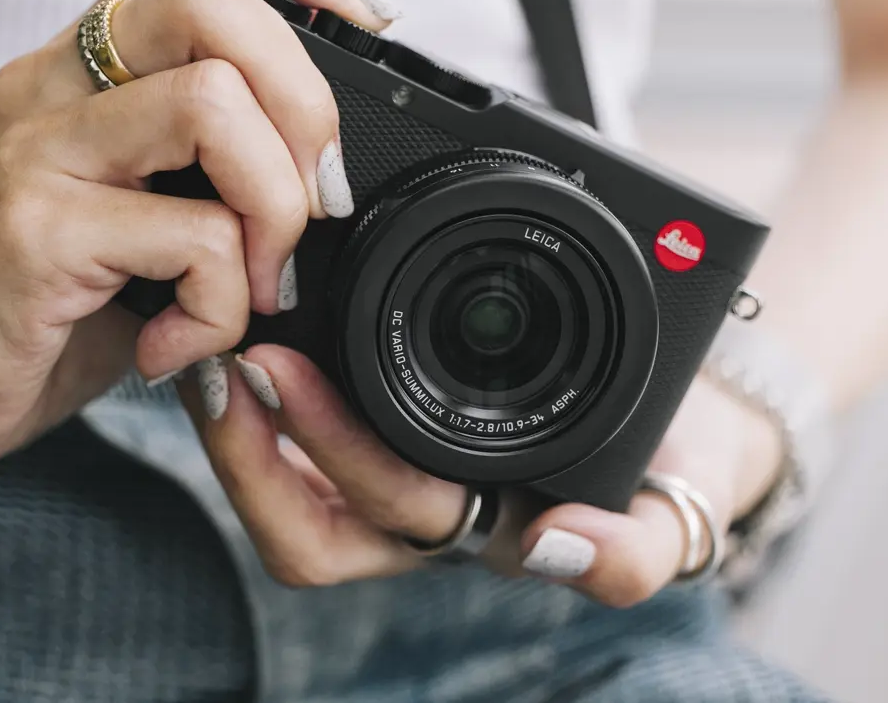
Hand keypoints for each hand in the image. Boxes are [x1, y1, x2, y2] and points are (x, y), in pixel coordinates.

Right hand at [0, 0, 403, 483]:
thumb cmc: (33, 302)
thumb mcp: (128, 211)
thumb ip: (206, 173)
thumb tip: (331, 176)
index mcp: (86, 66)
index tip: (362, 16)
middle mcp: (55, 84)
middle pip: (215, 2)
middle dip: (307, 104)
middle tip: (314, 204)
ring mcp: (37, 152)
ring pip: (211, 102)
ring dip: (276, 207)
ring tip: (257, 285)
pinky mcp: (31, 234)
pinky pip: (189, 236)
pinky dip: (221, 305)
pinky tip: (182, 345)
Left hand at [178, 345, 782, 605]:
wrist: (670, 440)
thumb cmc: (665, 465)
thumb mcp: (675, 508)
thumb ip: (636, 548)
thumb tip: (562, 549)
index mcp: (483, 533)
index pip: (384, 511)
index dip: (327, 448)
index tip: (280, 367)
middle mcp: (427, 523)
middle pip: (307, 525)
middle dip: (250, 449)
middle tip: (222, 355)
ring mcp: (399, 490)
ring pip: (288, 501)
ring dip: (239, 435)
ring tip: (213, 352)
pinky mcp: (384, 444)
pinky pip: (297, 454)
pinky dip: (258, 408)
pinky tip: (241, 340)